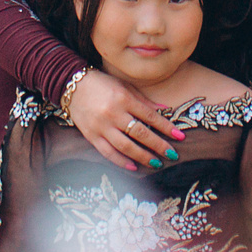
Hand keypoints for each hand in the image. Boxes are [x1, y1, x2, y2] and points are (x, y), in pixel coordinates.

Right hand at [67, 71, 183, 171]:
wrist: (72, 85)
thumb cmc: (102, 84)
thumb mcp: (125, 86)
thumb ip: (144, 100)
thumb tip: (165, 108)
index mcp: (123, 98)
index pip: (150, 116)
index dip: (166, 127)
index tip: (179, 137)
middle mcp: (113, 113)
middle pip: (140, 133)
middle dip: (158, 145)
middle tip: (172, 154)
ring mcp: (101, 126)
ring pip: (125, 146)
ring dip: (143, 156)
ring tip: (156, 163)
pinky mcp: (91, 136)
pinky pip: (108, 152)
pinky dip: (121, 161)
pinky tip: (133, 167)